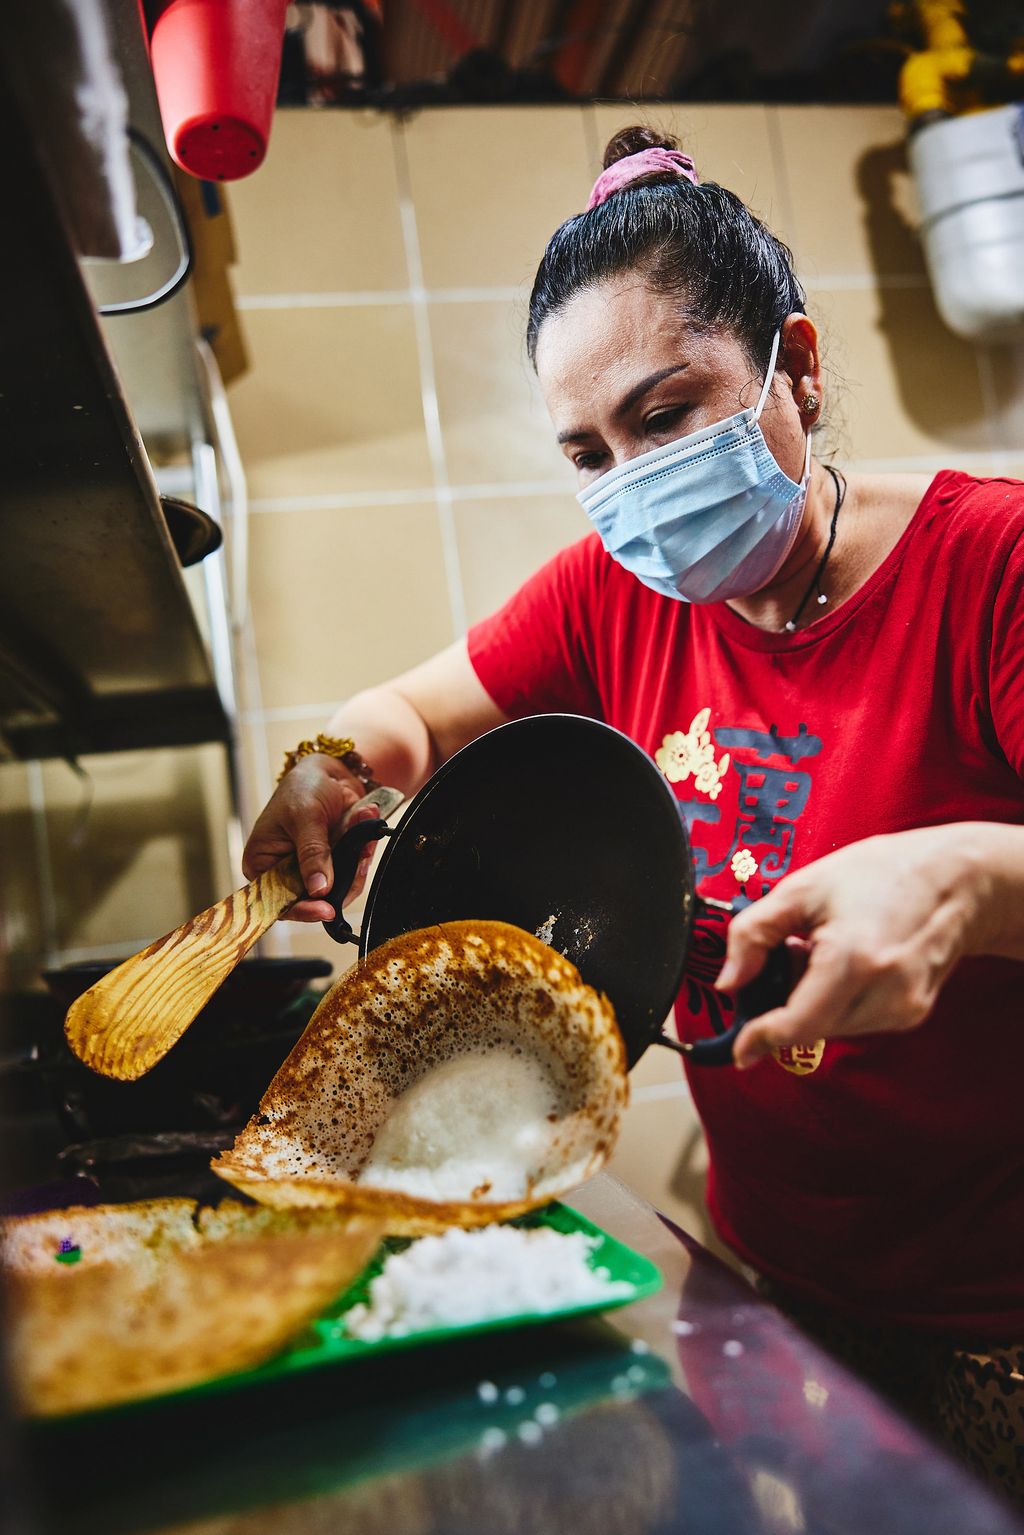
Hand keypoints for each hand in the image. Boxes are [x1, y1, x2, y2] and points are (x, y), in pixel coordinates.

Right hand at [242, 756, 378, 921]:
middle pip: (315, 899)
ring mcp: (315, 870)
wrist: (331, 771)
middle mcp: (287, 873)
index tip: (326, 908)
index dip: (302, 910)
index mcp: (263, 864)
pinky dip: (365, 851)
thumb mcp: (304, 816)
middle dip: (341, 879)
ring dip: (357, 860)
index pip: (278, 901)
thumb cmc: (303, 787)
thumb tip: (319, 888)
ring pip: (340, 887)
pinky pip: (356, 871)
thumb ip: (312, 853)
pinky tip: (366, 828)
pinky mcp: (338, 864)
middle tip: (359, 858)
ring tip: (360, 824)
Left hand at [715, 827, 978, 1068]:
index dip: (760, 1040)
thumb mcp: (801, 889)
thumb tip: (728, 983)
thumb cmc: (880, 873)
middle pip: (811, 1028)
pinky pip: (858, 1020)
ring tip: (828, 950)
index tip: (738, 1049)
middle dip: (788, 1004)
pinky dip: (842, 1001)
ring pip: (833, 1028)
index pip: (796, 1025)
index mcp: (852, 958)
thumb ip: (753, 934)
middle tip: (795, 953)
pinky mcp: (913, 1013)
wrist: (957, 880)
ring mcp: (903, 1008)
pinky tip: (853, 962)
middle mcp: (883, 992)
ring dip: (816, 1002)